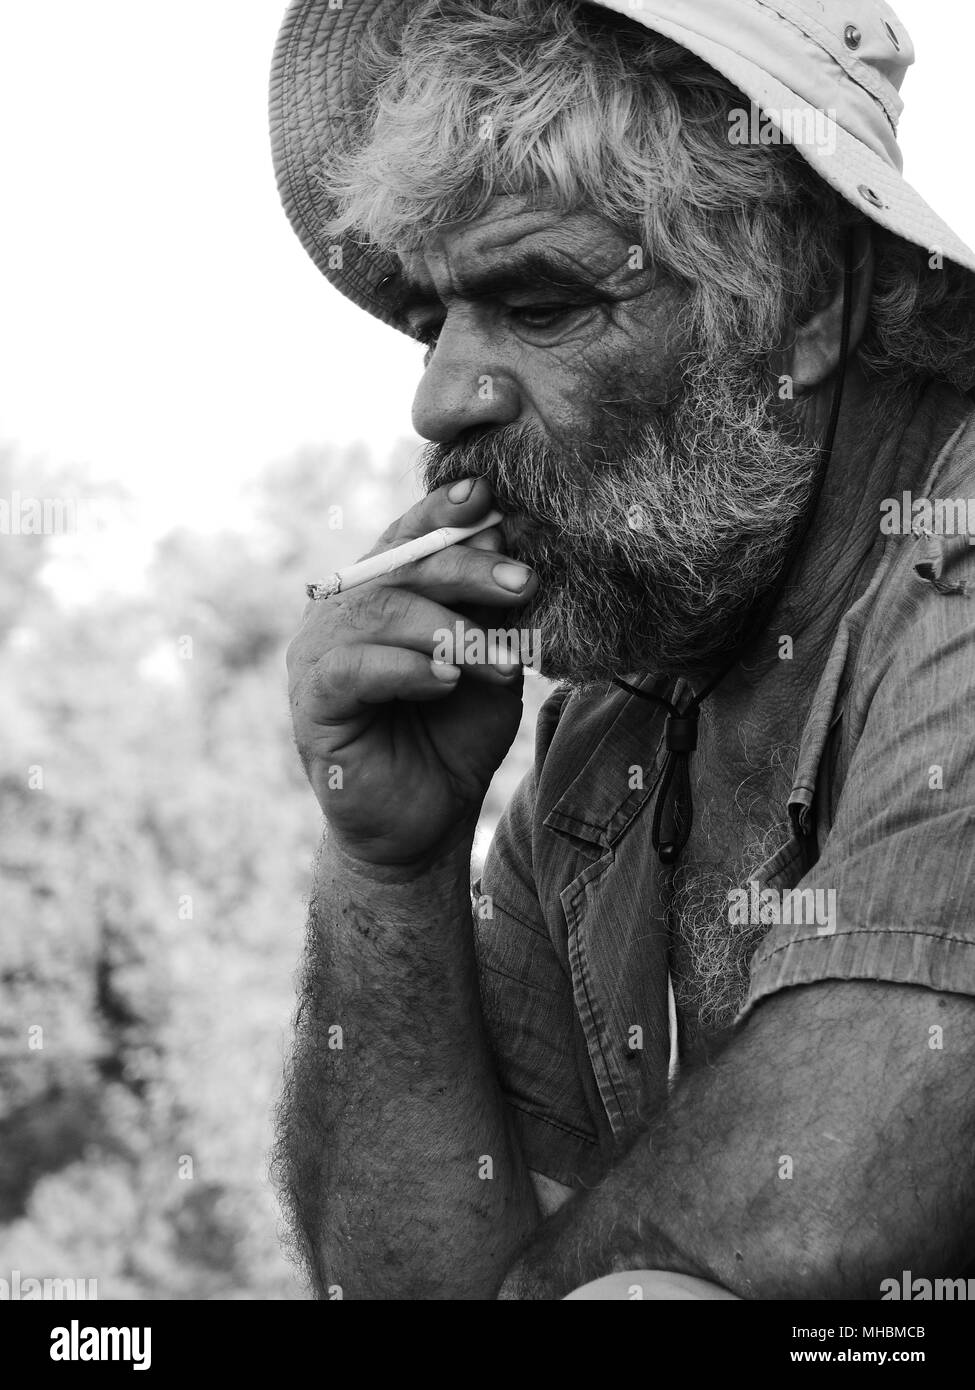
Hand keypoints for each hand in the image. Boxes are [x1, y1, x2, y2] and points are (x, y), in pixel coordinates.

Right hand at [287, 478, 537, 870]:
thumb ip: (488, 608)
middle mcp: (340, 613)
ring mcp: (316, 655)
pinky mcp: (310, 702)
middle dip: (467, 569)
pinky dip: (408, 669)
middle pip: (400, 569)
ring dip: (450, 630)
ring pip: (380, 613)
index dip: (442, 512)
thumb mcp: (486, 660)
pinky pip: (356, 667)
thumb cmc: (454, 735)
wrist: (425, 822)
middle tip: (524, 582)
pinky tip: (445, 681)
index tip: (489, 496)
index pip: (408, 538)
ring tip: (500, 659)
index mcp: (379, 593)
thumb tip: (504, 533)